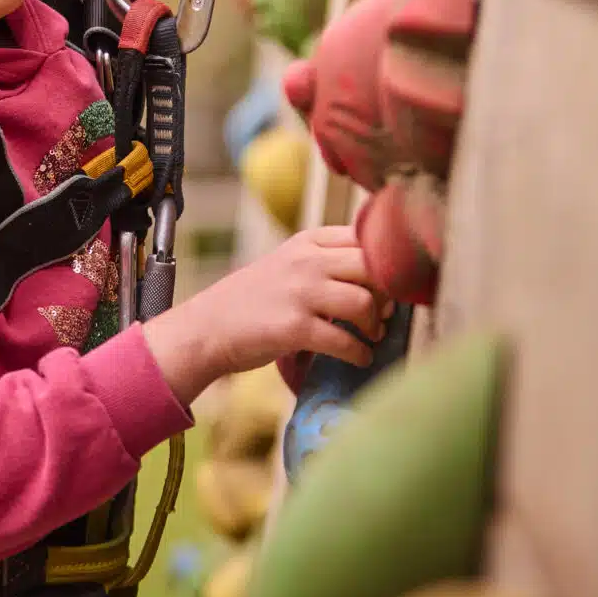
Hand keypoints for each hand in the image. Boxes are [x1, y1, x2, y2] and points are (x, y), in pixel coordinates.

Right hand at [141, 226, 385, 403]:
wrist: (209, 327)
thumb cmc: (255, 298)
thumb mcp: (290, 262)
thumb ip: (328, 260)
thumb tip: (382, 276)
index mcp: (308, 240)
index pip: (366, 238)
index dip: (386, 263)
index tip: (389, 284)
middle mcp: (306, 260)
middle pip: (372, 266)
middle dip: (387, 293)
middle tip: (384, 312)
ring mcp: (300, 293)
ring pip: (364, 302)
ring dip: (375, 324)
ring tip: (371, 335)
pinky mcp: (295, 328)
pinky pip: (345, 342)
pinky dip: (360, 354)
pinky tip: (360, 358)